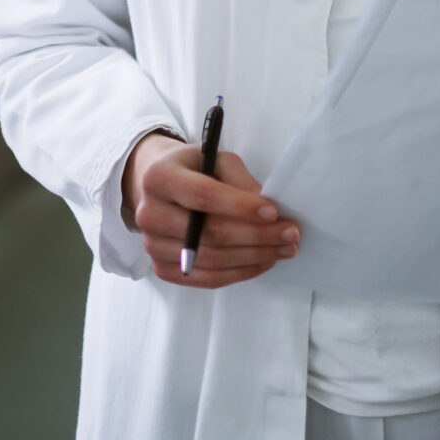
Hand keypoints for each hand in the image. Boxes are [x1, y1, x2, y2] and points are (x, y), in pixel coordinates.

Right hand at [121, 130, 298, 288]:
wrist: (161, 188)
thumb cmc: (195, 170)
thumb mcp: (216, 160)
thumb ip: (240, 180)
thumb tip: (269, 212)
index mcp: (159, 177)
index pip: (202, 196)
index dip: (240, 206)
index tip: (274, 212)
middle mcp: (148, 213)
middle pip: (208, 233)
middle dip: (257, 235)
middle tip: (290, 233)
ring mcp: (152, 245)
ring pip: (212, 259)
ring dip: (254, 257)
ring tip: (284, 249)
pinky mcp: (163, 269)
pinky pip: (207, 278)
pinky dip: (240, 273)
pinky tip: (262, 262)